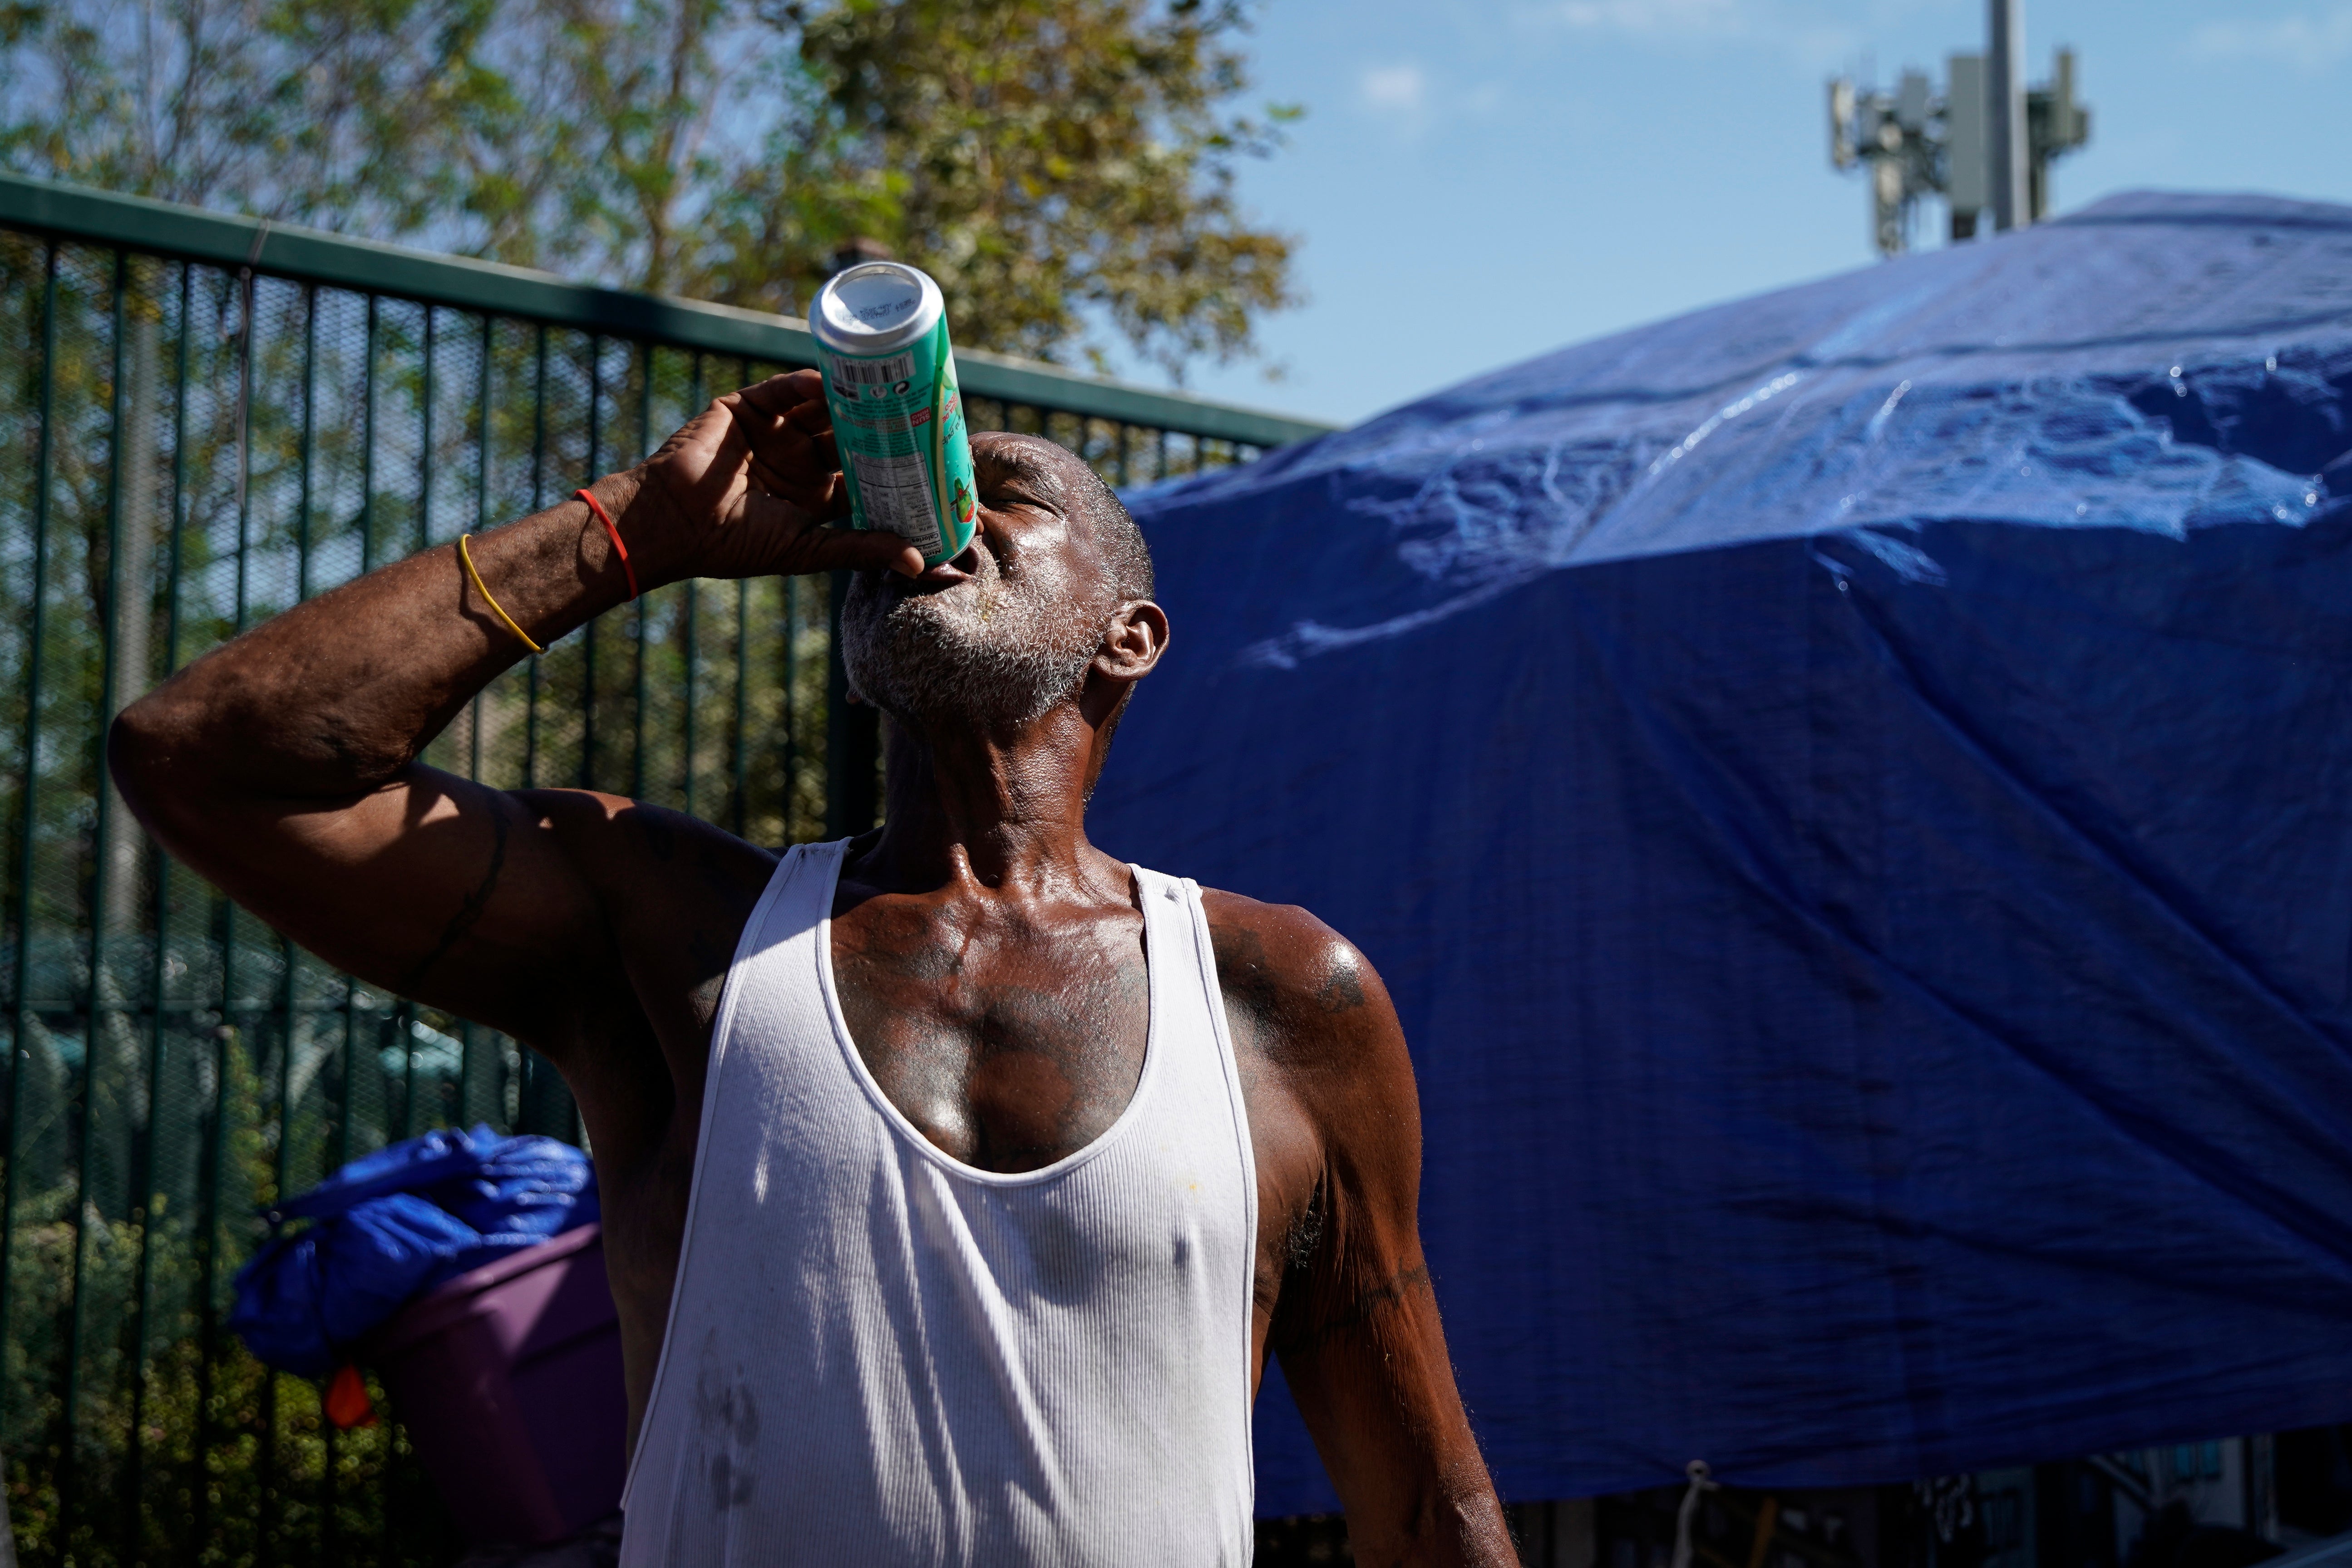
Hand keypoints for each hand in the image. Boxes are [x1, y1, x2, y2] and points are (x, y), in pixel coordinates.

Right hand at [616, 369, 923, 583]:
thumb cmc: (737, 545)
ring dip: (850, 397)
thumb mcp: (808, 549)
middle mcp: (799, 460)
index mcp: (816, 495)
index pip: (864, 472)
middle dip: (880, 422)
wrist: (673, 521)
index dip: (894, 463)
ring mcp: (775, 431)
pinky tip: (832, 380)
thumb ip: (861, 547)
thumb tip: (918, 562)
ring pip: (823, 407)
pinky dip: (807, 382)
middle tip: (917, 409)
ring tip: (883, 385)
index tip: (931, 454)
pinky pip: (785, 389)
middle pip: (850, 434)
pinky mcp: (748, 407)